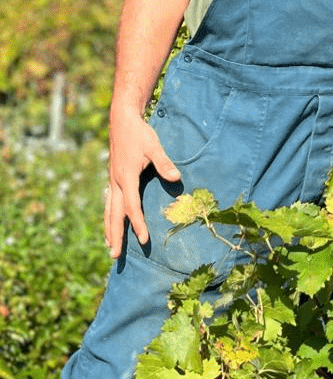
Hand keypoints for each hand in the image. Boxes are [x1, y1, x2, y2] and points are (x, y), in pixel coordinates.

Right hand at [105, 109, 180, 258]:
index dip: (137, 223)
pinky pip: (109, 202)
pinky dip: (109, 216)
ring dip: (109, 229)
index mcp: (126, 177)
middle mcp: (116, 182)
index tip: (144, 239)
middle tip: (115, 257)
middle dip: (115, 235)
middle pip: (114, 214)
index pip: (132, 206)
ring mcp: (112, 181)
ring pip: (109, 210)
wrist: (122, 121)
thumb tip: (177, 179)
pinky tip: (110, 224)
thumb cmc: (140, 134)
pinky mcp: (113, 178)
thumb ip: (164, 163)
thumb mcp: (154, 146)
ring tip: (110, 247)